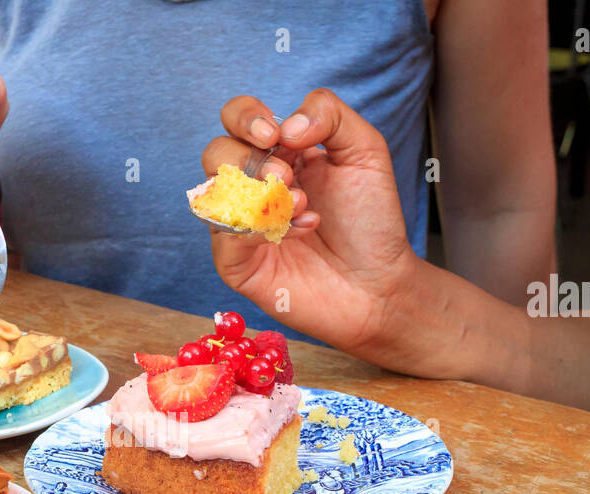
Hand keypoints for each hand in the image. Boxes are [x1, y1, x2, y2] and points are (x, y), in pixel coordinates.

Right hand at [202, 90, 416, 353]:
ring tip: (299, 204)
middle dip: (250, 158)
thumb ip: (330, 114)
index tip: (276, 135)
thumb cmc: (370, 221)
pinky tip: (297, 231)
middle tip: (288, 176)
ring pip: (211, 192)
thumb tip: (285, 125)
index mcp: (278, 153)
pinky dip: (256, 228)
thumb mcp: (364, 151)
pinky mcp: (236, 262)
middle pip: (216, 152)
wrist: (378, 282)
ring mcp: (241, 224)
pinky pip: (223, 235)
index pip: (238, 119)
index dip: (246, 117)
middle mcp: (253, 185)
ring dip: (255, 191)